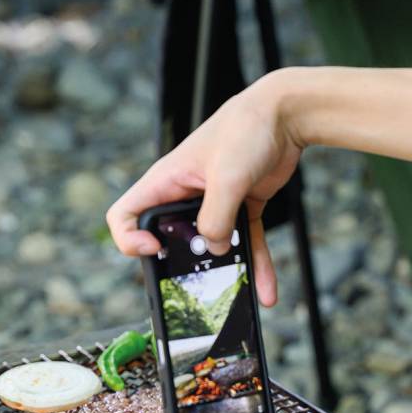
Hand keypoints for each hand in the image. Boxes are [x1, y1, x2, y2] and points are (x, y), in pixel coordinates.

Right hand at [106, 71, 303, 306]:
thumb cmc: (247, 129)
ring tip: (240, 298)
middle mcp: (185, 194)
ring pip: (212, 248)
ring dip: (227, 273)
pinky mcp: (241, 207)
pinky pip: (244, 244)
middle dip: (180, 266)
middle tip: (196, 285)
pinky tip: (266, 289)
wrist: (285, 115)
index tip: (155, 249)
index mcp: (166, 181)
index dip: (130, 239)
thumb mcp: (227, 176)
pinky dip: (256, 265)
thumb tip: (216, 248)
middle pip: (169, 239)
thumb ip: (216, 218)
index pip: (126, 215)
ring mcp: (214, 203)